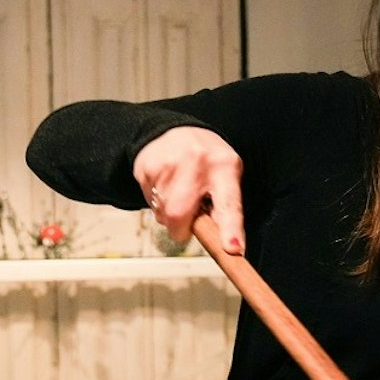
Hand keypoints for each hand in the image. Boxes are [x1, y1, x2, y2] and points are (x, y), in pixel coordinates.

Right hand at [133, 126, 244, 252]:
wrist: (176, 130)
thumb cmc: (208, 161)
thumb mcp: (226, 176)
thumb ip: (225, 207)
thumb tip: (224, 242)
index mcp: (225, 167)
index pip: (229, 204)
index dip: (230, 229)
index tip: (233, 248)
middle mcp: (197, 161)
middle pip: (180, 213)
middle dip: (180, 229)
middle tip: (184, 226)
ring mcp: (168, 162)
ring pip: (162, 212)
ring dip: (169, 215)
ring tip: (178, 195)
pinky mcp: (146, 165)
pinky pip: (148, 201)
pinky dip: (157, 202)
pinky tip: (165, 185)